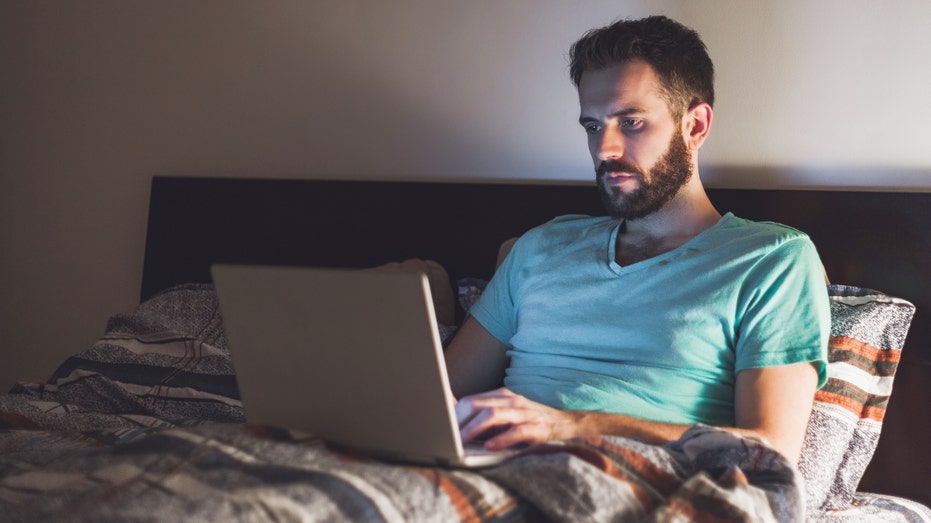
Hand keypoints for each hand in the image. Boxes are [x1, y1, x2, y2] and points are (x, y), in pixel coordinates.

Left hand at [455, 388, 583, 449]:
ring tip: (460, 442)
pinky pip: (516, 430)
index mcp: (501, 396)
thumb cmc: (531, 421)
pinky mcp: (537, 427)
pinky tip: (489, 447)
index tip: (440, 428)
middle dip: (458, 422)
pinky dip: (501, 439)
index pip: (471, 401)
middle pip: (476, 405)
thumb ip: (487, 418)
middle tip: (446, 438)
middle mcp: (511, 400)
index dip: (453, 415)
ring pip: (492, 415)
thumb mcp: (507, 415)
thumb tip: (458, 428)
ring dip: (473, 429)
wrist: (567, 422)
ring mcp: (524, 412)